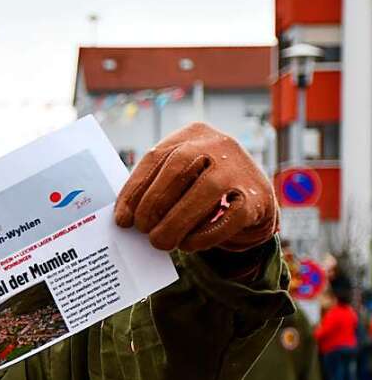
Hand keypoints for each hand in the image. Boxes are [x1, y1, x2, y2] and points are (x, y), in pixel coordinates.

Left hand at [114, 122, 276, 251]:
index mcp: (192, 135)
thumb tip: (125, 217)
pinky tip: (187, 245)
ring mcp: (241, 169)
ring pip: (205, 190)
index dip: (134, 189)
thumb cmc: (201, 191)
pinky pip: (230, 217)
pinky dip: (204, 234)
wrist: (252, 203)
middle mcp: (219, 144)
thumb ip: (154, 188)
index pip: (156, 157)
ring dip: (176, 221)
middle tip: (141, 229)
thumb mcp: (180, 179)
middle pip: (179, 167)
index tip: (122, 219)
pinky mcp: (257, 197)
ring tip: (159, 241)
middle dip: (154, 203)